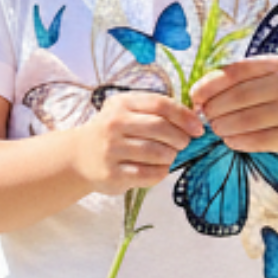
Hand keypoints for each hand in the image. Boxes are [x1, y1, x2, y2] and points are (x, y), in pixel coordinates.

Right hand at [74, 89, 204, 190]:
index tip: (198, 128)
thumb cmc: (113, 132)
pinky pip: (147, 174)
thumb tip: (194, 121)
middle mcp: (114, 124)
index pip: (160, 105)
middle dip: (180, 138)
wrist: (79, 156)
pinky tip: (160, 169)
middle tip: (184, 144)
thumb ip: (155, 112)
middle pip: (160, 128)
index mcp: (122, 104)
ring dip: (171, 156)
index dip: (184, 116)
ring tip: (170, 156)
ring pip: (156, 152)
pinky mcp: (111, 173)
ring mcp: (111, 149)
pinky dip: (161, 172)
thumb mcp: (127, 112)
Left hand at [191, 55, 277, 155]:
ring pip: (246, 120)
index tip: (195, 97)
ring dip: (223, 126)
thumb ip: (231, 83)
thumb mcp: (260, 79)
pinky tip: (229, 140)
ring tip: (216, 128)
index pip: (236, 72)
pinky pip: (257, 141)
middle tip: (206, 116)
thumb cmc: (273, 96)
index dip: (210, 84)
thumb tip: (197, 97)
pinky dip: (237, 141)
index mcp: (274, 66)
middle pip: (239, 96)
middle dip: (215, 108)